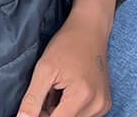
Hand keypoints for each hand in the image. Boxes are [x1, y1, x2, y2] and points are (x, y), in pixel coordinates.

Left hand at [16, 0, 117, 116]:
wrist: (90, 28)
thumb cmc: (68, 43)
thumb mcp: (44, 68)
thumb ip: (32, 100)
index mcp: (82, 96)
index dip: (39, 116)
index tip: (35, 106)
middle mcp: (97, 104)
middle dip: (48, 113)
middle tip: (46, 92)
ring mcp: (102, 105)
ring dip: (59, 112)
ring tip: (56, 90)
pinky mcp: (104, 104)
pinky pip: (82, 116)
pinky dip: (70, 109)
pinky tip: (67, 92)